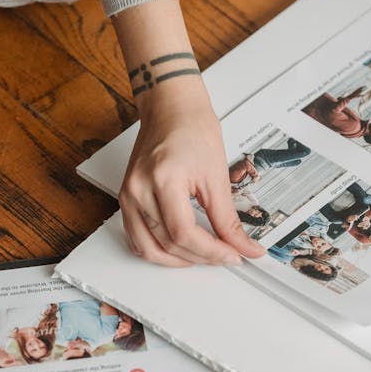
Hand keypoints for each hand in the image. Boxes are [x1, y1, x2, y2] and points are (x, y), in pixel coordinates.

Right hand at [120, 80, 265, 266]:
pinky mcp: (126, 200)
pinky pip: (137, 240)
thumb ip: (228, 219)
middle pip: (168, 244)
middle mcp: (139, 190)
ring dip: (178, 260)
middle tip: (226, 255)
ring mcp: (128, 197)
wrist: (171, 110)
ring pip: (149, 250)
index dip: (211, 252)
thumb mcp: (217, 176)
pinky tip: (179, 250)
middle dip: (200, 257)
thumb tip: (244, 247)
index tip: (233, 256)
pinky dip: (158, 252)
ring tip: (204, 256)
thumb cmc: (192, 130)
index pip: (184, 233)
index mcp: (163, 180)